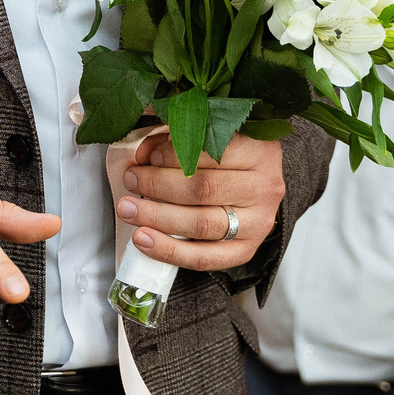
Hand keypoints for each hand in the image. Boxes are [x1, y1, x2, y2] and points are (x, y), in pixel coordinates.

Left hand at [115, 132, 283, 272]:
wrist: (256, 189)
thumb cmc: (228, 158)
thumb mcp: (210, 136)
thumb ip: (178, 138)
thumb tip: (142, 153)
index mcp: (260, 151)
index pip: (213, 153)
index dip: (174, 156)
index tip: (147, 157)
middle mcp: (265, 187)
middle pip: (203, 189)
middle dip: (158, 185)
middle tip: (130, 180)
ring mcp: (259, 223)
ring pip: (202, 224)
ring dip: (157, 217)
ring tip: (128, 210)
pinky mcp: (246, 250)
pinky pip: (204, 257)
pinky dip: (169, 251)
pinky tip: (144, 241)